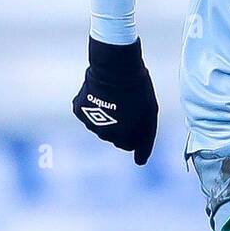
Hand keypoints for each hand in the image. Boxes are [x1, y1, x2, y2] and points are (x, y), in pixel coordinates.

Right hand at [72, 37, 158, 164]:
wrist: (115, 67)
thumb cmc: (138, 89)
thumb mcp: (149, 114)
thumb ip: (145, 139)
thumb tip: (140, 163)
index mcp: (126, 137)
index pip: (129, 145)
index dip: (135, 130)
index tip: (136, 117)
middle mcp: (107, 135)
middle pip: (114, 137)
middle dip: (120, 125)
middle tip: (125, 104)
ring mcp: (91, 124)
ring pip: (100, 127)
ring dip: (107, 116)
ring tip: (113, 98)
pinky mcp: (79, 111)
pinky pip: (87, 114)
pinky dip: (93, 106)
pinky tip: (100, 94)